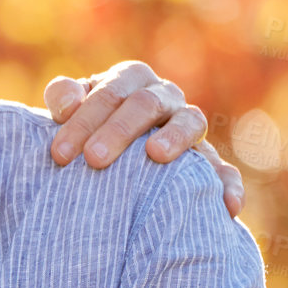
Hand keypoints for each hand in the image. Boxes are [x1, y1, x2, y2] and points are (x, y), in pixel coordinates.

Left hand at [43, 61, 243, 218]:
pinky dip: (227, 183)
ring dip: (176, 137)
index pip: (112, 91)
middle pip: (147, 103)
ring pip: (191, 121)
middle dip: (120, 129)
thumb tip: (67, 104)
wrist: (107, 152)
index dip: (85, 118)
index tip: (60, 153)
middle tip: (94, 159)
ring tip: (156, 155)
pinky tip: (226, 206)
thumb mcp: (69, 110)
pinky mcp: (206, 159)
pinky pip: (222, 169)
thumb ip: (64, 98)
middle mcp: (164, 97)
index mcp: (131, 80)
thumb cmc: (84, 129)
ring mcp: (188, 125)